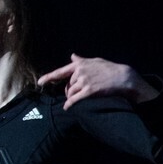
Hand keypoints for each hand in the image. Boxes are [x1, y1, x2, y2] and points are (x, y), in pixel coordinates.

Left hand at [38, 53, 154, 108]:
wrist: (123, 77)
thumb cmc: (110, 69)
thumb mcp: (95, 61)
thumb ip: (82, 60)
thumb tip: (72, 56)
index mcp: (80, 64)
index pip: (60, 71)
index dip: (49, 78)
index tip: (40, 83)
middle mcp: (79, 72)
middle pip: (67, 85)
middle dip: (69, 91)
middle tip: (74, 95)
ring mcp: (84, 82)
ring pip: (70, 93)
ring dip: (71, 98)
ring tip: (76, 100)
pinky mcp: (89, 91)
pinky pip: (74, 99)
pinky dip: (69, 104)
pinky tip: (67, 107)